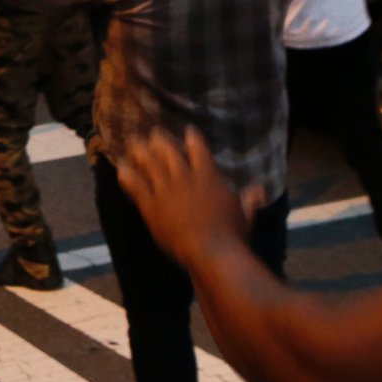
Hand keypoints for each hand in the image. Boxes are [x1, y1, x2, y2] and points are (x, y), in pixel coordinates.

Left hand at [113, 129, 257, 269]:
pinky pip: (135, 186)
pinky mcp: (151, 206)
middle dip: (160, 140)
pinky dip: (127, 175)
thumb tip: (261, 191)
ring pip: (149, 163)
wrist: (211, 251)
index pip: (199, 149)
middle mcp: (185, 178)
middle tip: (153, 134)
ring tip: (134, 144)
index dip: (192, 137)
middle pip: (168, 150)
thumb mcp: (246, 215)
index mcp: (209, 176)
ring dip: (141, 152)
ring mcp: (166, 191)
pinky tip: (121, 168)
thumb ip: (250, 200)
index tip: (188, 130)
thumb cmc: (233, 235)